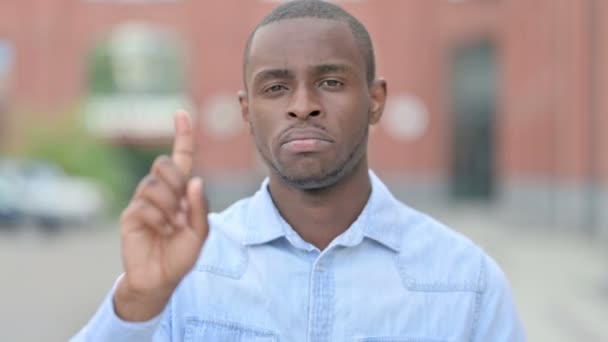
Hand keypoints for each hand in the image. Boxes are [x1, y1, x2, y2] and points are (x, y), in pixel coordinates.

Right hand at [114, 110, 208, 320]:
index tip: (181, 113)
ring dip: (168, 207)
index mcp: (180, 192)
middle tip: (181, 210)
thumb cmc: (181, 255)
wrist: (160, 278)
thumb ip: (200, 208)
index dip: (182, 136)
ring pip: (153, 184)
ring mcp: (143, 201)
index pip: (180, 157)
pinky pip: (144, 205)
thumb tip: (195, 180)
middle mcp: (160, 191)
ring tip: (170, 226)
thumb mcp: (200, 233)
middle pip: (164, 165)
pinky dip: (157, 220)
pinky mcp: (130, 215)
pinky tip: (160, 232)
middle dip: (176, 184)